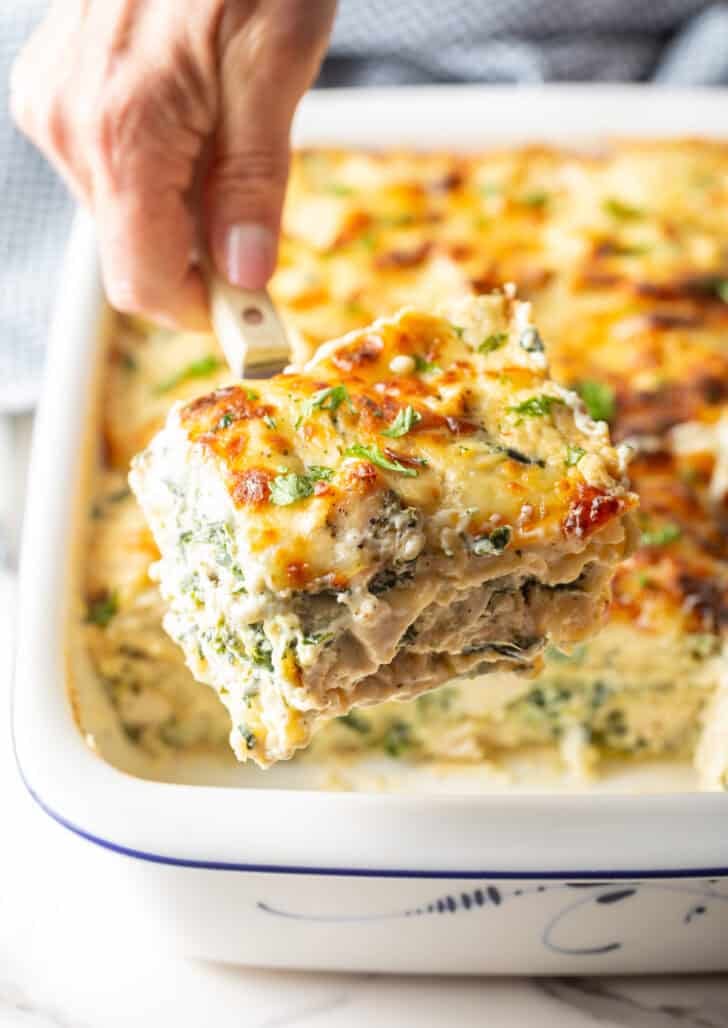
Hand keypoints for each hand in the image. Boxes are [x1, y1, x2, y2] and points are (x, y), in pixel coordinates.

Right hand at [11, 0, 335, 328]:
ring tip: (229, 141)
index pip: (146, 284)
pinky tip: (195, 121)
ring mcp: (56, 105)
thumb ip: (253, 182)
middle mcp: (71, 127)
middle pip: (135, 253)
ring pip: (124, 214)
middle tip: (259, 219)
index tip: (256, 318)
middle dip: (202, 258)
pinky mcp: (59, 87)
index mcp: (123, 134)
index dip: (205, 316)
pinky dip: (160, 173)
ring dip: (184, 212)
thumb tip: (245, 275)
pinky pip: (111, 168)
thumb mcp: (275, 65)